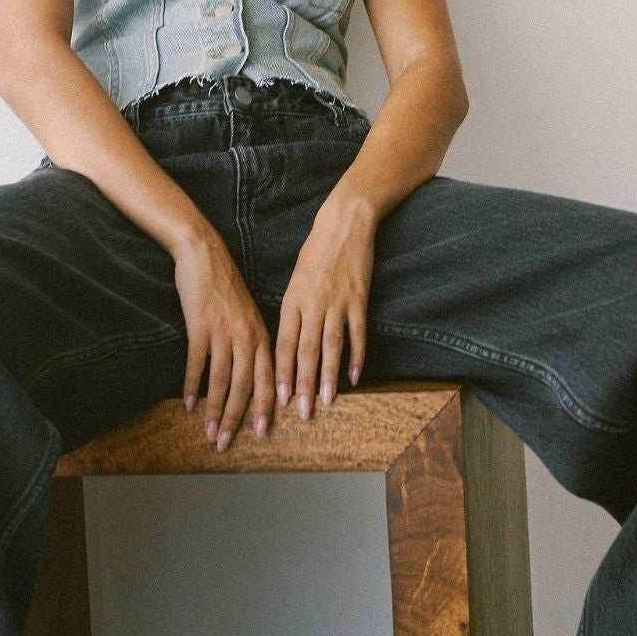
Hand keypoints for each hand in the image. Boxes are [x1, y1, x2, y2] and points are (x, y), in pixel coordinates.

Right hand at [174, 232, 275, 450]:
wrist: (204, 253)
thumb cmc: (224, 285)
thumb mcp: (246, 314)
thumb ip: (250, 342)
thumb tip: (249, 373)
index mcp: (261, 335)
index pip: (268, 378)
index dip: (264, 407)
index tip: (261, 432)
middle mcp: (247, 336)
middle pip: (246, 386)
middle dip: (237, 418)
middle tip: (227, 443)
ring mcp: (224, 331)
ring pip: (223, 380)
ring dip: (215, 410)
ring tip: (209, 432)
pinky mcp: (201, 326)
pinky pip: (198, 363)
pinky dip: (192, 386)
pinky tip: (189, 404)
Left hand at [274, 192, 375, 419]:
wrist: (344, 223)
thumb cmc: (316, 251)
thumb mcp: (295, 279)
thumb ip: (292, 310)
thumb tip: (287, 342)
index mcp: (292, 299)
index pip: (284, 343)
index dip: (281, 372)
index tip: (277, 398)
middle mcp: (312, 303)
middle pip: (305, 350)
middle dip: (302, 383)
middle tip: (300, 412)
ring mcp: (337, 302)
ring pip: (330, 345)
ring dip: (327, 376)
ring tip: (325, 401)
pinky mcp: (359, 298)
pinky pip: (357, 333)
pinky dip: (356, 356)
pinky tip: (354, 377)